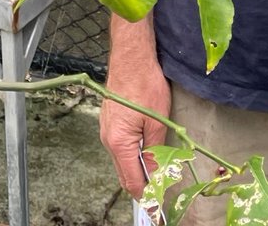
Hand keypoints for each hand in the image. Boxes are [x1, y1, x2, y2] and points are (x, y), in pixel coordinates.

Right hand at [101, 54, 170, 198]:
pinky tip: (146, 150)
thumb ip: (156, 152)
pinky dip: (132, 153)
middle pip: (124, 173)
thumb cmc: (145, 85)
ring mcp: (106, 130)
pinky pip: (120, 146)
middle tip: (160, 193)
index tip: (157, 209)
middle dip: (142, 185)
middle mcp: (108, 139)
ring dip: (138, 168)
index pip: (132, 181)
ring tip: (157, 172)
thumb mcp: (157, 121)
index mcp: (119, 143)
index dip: (146, 196)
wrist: (131, 57)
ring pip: (122, 160)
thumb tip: (157, 176)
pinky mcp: (110, 121)